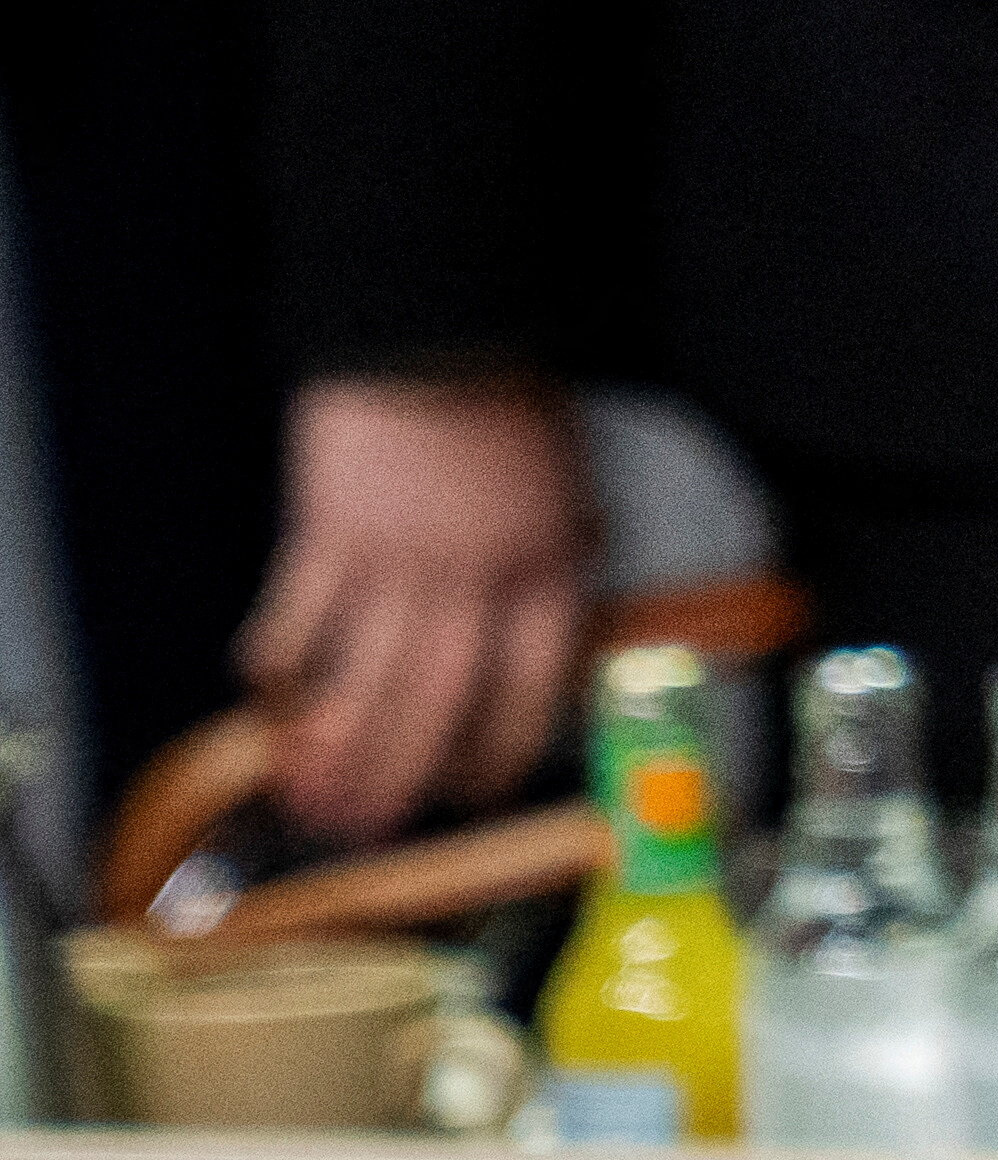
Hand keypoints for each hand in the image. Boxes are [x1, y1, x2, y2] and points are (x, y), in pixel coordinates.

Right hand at [240, 373, 597, 838]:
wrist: (442, 329)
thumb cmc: (513, 405)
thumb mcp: (570, 489)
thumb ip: (556, 561)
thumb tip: (540, 633)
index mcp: (548, 571)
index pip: (531, 692)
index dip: (499, 754)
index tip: (474, 791)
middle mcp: (475, 580)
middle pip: (436, 706)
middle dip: (400, 779)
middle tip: (369, 831)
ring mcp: (396, 561)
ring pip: (360, 681)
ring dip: (330, 749)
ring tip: (308, 797)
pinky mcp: (327, 534)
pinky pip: (298, 619)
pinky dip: (278, 666)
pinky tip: (266, 698)